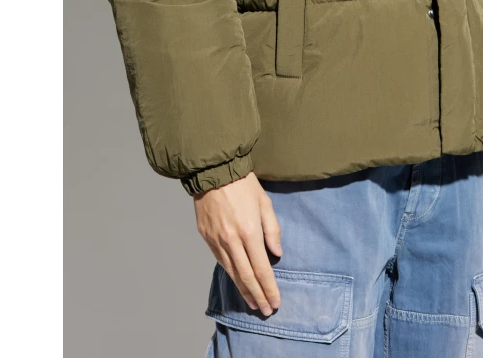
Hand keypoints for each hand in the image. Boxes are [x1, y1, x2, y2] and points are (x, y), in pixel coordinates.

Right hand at [194, 171, 282, 314]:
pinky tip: (237, 281)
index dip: (268, 288)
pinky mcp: (206, 237)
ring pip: (231, 272)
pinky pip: (220, 261)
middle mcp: (232, 240)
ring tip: (252, 302)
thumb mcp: (264, 202)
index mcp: (249, 232)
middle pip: (246, 276)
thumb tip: (277, 253)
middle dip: (257, 296)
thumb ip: (272, 229)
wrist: (213, 171)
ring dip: (243, 290)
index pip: (261, 268)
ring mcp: (216, 240)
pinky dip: (230, 275)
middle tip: (265, 310)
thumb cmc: (243, 184)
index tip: (275, 302)